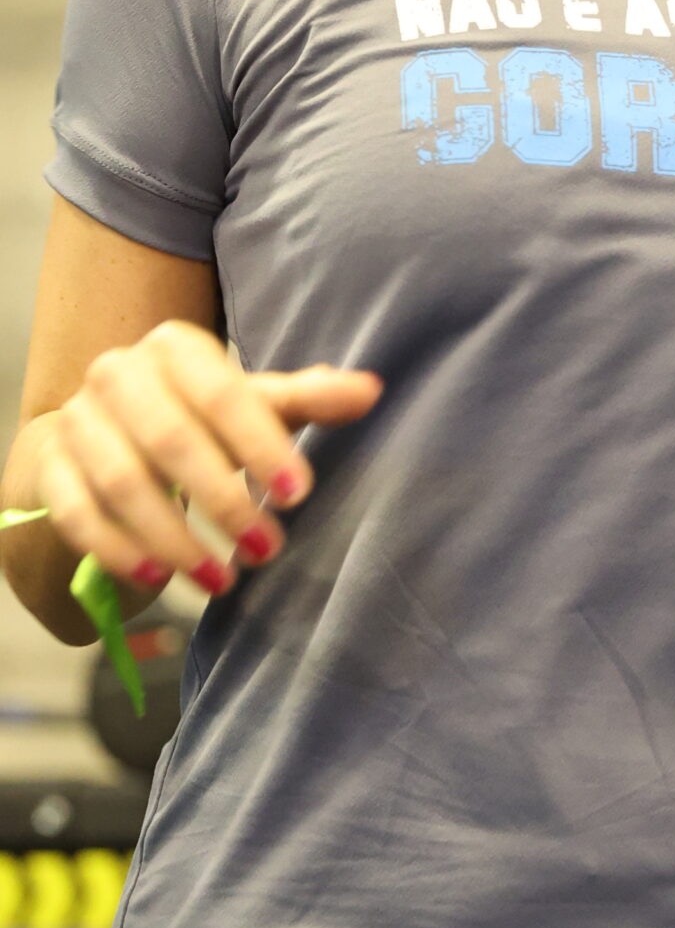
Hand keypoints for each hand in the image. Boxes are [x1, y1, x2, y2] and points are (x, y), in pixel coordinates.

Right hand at [34, 322, 382, 595]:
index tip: (298, 494)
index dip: (260, 443)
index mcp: (175, 348)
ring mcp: (77, 421)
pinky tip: (158, 579)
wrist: (107, 429)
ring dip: (174, 538)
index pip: (220, 392)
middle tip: (268, 550)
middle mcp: (118, 375)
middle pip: (170, 439)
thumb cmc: (201, 417)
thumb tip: (372, 389)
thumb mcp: (256, 404)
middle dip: (223, 501)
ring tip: (222, 580)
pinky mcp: (49, 468)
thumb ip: (309, 399)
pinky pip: (77, 515)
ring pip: (122, 482)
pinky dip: (118, 551)